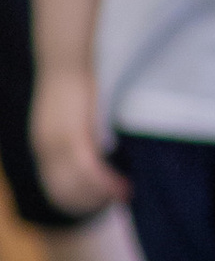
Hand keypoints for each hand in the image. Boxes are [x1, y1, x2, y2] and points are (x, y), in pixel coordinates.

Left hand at [32, 67, 122, 213]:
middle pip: (64, 194)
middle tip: (118, 201)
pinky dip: (106, 183)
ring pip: (78, 187)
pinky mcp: (74, 134)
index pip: (56, 189)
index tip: (104, 202)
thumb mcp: (72, 115)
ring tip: (125, 194)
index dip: (80, 202)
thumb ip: (82, 136)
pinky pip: (89, 170)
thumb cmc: (77, 83)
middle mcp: (45, 148)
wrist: (67, 57)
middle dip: (92, 203)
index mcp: (43, 145)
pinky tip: (123, 187)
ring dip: (101, 197)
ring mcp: (57, 144)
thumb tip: (103, 155)